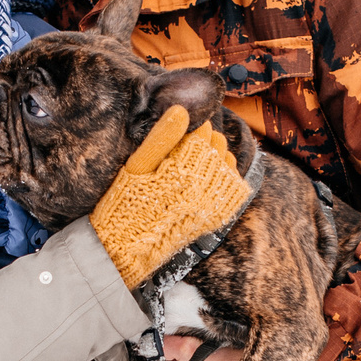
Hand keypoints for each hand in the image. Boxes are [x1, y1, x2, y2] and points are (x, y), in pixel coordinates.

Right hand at [88, 107, 251, 285]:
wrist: (128, 249)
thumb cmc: (125, 205)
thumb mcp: (135, 168)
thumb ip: (161, 139)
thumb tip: (182, 111)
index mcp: (183, 169)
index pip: (202, 130)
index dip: (191, 125)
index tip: (179, 129)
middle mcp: (204, 185)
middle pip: (218, 144)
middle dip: (204, 139)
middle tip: (183, 146)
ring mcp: (214, 202)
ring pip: (229, 162)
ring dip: (215, 156)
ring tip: (193, 163)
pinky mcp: (217, 217)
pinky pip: (235, 188)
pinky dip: (226, 177)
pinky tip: (208, 179)